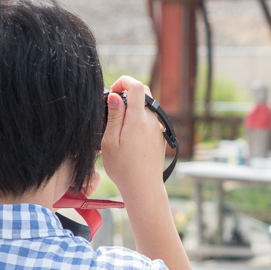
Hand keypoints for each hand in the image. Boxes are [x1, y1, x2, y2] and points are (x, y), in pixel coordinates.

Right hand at [101, 76, 166, 196]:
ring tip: (119, 124)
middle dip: (128, 93)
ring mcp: (158, 128)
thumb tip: (115, 96)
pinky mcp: (160, 136)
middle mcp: (152, 121)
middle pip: (144, 94)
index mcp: (139, 119)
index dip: (124, 81)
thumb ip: (114, 116)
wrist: (144, 188)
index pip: (137, 86)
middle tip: (113, 107)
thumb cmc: (123, 168)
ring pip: (147, 107)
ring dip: (134, 107)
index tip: (113, 90)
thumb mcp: (110, 142)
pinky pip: (150, 120)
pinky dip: (139, 119)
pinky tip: (129, 135)